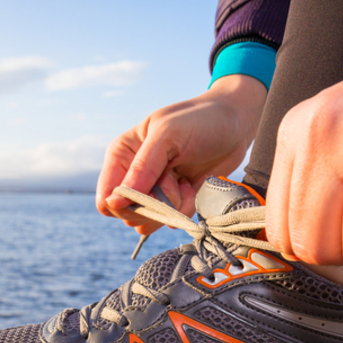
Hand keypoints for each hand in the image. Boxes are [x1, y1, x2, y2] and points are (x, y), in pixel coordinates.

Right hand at [97, 74, 266, 234]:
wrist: (236, 124)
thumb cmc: (200, 120)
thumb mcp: (168, 136)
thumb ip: (141, 169)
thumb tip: (115, 202)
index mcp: (123, 156)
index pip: (106, 199)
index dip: (125, 204)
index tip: (149, 191)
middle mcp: (134, 176)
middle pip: (128, 214)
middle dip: (154, 202)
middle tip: (174, 176)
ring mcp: (155, 190)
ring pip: (149, 221)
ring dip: (171, 206)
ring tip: (184, 181)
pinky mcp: (175, 200)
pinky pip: (171, 220)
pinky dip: (186, 208)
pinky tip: (193, 186)